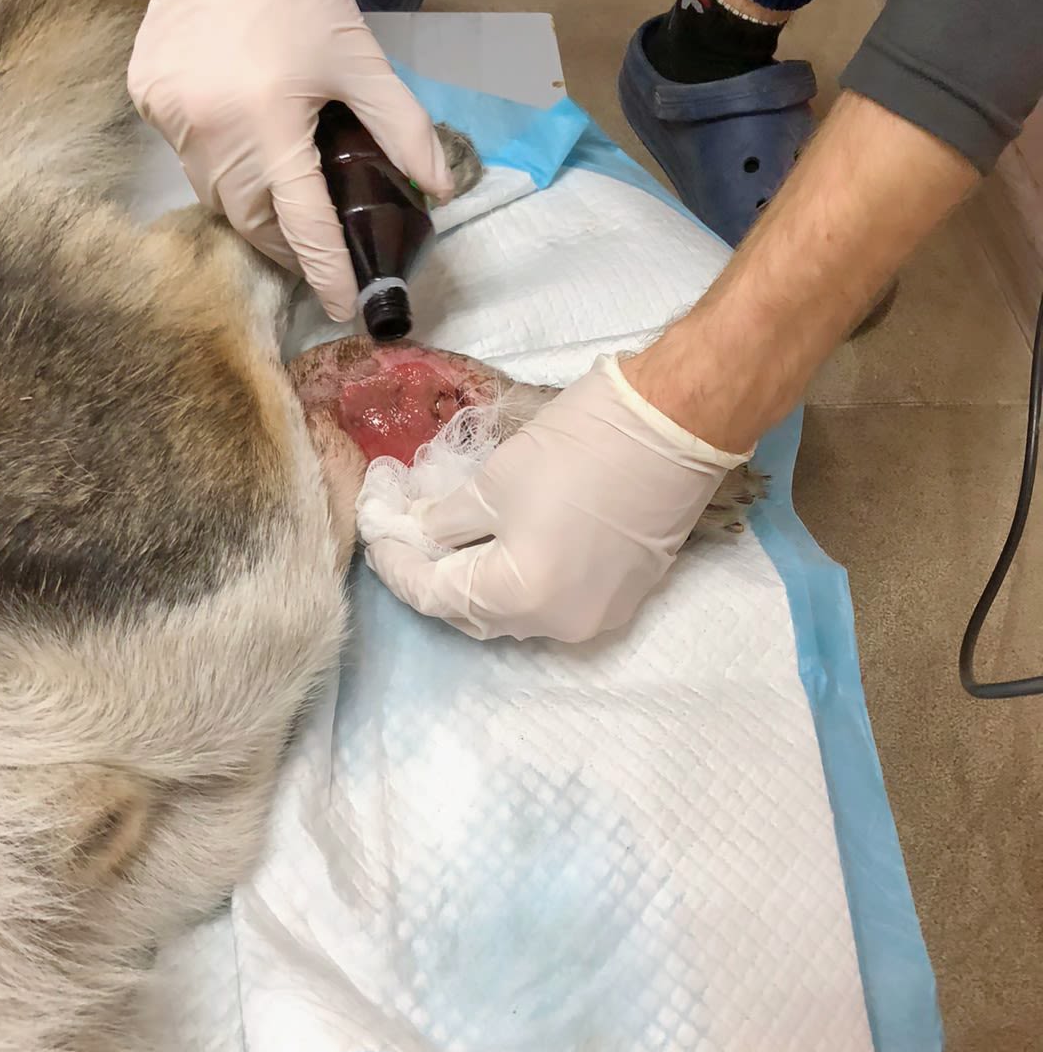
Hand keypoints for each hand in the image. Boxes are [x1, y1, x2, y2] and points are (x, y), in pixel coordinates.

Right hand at [127, 0, 453, 320]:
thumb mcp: (363, 61)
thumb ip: (404, 130)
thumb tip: (439, 190)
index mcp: (270, 121)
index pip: (303, 222)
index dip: (325, 271)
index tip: (343, 305)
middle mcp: (211, 129)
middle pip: (250, 220)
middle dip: (283, 244)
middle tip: (314, 250)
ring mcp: (171, 116)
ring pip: (214, 195)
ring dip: (251, 208)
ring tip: (282, 202)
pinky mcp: (148, 99)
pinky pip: (187, 155)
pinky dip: (217, 164)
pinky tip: (240, 139)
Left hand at [366, 355, 749, 642]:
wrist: (677, 426)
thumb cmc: (581, 446)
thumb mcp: (494, 480)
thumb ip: (446, 519)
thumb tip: (418, 532)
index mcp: (519, 598)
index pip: (433, 594)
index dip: (395, 562)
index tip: (374, 528)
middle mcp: (557, 625)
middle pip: (472, 612)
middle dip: (431, 574)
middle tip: (403, 532)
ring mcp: (595, 617)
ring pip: (513, 611)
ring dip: (474, 579)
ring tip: (444, 539)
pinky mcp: (621, 597)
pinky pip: (551, 601)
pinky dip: (518, 579)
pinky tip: (498, 546)